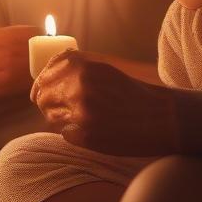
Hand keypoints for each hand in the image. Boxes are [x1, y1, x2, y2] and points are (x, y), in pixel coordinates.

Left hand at [31, 50, 180, 155]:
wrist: (160, 115)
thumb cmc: (131, 92)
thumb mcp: (103, 68)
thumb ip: (73, 69)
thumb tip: (42, 78)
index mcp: (80, 65)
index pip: (44, 76)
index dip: (42, 86)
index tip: (43, 93)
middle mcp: (77, 86)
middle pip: (42, 97)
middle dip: (49, 104)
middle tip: (64, 109)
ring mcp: (80, 111)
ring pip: (51, 117)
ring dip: (61, 119)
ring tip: (83, 119)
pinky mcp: (85, 135)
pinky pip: (65, 135)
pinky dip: (73, 134)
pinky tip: (91, 130)